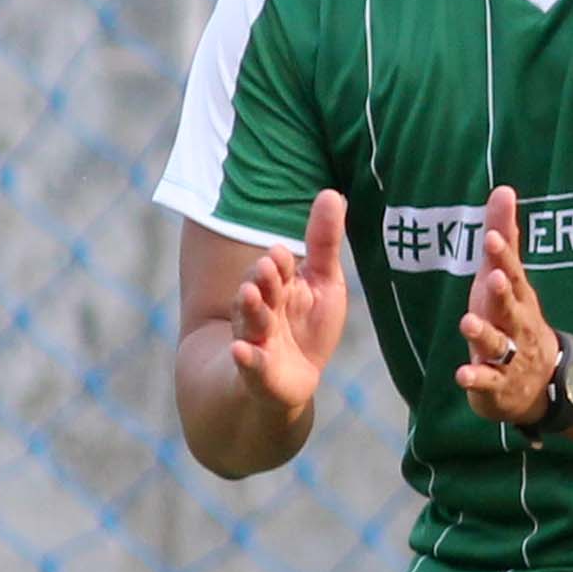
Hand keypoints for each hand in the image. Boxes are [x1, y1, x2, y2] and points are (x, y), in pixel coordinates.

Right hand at [229, 187, 351, 419]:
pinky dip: (244, 358)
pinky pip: (249, 363)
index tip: (281, 253)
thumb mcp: (324, 283)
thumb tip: (332, 192)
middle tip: (267, 267)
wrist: (293, 379)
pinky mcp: (257, 371)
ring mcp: (258, 339)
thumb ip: (324, 243)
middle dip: (262, 279)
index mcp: (280, 286)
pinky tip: (239, 351)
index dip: (278, 263)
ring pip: (251, 322)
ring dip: (250, 309)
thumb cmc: (307, 326)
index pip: (276, 269)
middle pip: (259, 290)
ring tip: (249, 295)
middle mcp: (263, 309)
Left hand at [452, 186, 558, 428]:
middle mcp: (517, 325)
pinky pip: (487, 381)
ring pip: (497, 344)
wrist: (539, 381)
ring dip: (483, 334)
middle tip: (494, 277)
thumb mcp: (506, 278)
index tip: (492, 237)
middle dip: (503, 293)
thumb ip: (503, 236)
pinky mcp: (497, 384)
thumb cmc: (514, 317)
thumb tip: (503, 189)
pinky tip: (462, 374)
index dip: (503, 257)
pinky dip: (476, 378)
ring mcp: (509, 356)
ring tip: (467, 323)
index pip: (512, 273)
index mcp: (518, 298)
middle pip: (511, 307)